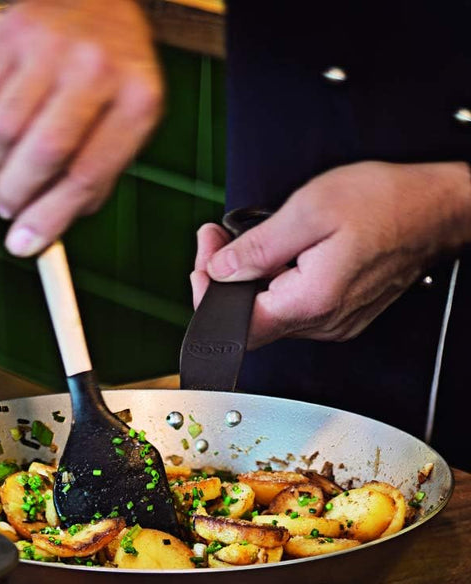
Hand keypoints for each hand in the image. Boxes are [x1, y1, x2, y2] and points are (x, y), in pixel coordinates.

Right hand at [0, 0, 162, 255]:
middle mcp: (95, 68)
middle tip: (5, 205)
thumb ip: (90, 180)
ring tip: (5, 159)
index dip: (49, 218)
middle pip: (42, 154)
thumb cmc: (111, 74)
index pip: (86, 175)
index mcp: (136, 101)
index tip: (23, 245)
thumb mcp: (123, 124)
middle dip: (14, 194)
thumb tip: (37, 235)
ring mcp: (50, 45)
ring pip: (0, 129)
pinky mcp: (10, 30)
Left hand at [190, 161, 470, 347]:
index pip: (237, 324)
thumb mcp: (310, 209)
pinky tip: (281, 255)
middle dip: (223, 281)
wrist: (435, 209)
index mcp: (310, 301)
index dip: (208, 293)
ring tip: (250, 240)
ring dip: (249, 280)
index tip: (203, 258)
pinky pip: (293, 307)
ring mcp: (331, 322)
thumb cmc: (388, 203)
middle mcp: (321, 322)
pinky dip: (276, 284)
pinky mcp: (338, 314)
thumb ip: (257, 246)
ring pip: (270, 314)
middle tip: (217, 241)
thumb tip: (219, 268)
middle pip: (249, 321)